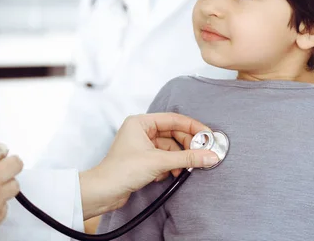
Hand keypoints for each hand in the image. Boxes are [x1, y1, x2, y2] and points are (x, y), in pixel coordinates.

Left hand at [79, 113, 218, 218]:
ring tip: (185, 169)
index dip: (193, 127)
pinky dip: (171, 166)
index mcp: (141, 122)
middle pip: (174, 134)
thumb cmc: (121, 171)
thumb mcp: (159, 162)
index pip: (174, 120)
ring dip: (179, 159)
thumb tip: (211, 155)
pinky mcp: (144, 159)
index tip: (209, 136)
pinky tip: (171, 174)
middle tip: (202, 154)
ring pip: (170, 148)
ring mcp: (142, 145)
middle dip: (187, 146)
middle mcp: (141, 130)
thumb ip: (187, 158)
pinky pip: (165, 158)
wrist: (102, 193)